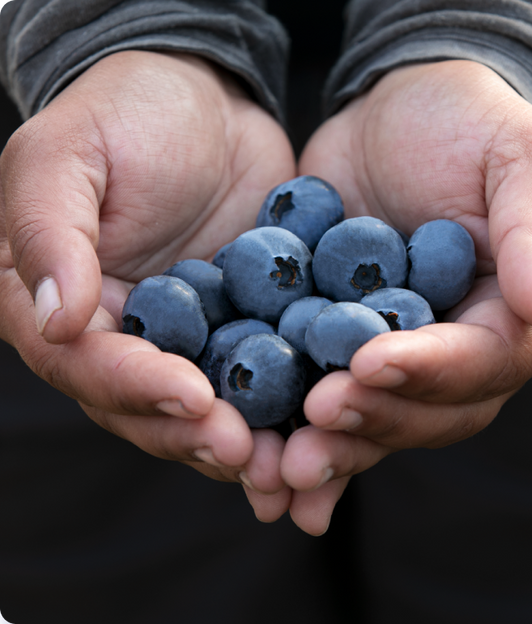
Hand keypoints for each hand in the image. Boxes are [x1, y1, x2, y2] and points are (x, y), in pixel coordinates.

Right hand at [0, 50, 296, 515]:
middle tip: (249, 455)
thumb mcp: (68, 155)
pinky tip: (328, 431)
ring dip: (250, 444)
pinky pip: (266, 376)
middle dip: (200, 434)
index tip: (193, 398)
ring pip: (213, 408)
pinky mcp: (246, 329)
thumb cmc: (124, 113)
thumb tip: (55, 320)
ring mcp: (190, 340)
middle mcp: (126, 338)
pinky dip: (291, 409)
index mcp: (66, 306)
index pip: (91, 364)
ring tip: (293, 469)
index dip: (138, 386)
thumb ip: (50, 235)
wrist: (204, 103)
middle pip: (152, 407)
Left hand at [280, 60, 531, 533]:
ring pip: (373, 419)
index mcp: (513, 317)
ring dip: (330, 446)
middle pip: (426, 411)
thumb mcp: (522, 156)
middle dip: (372, 419)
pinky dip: (294, 432)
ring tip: (279, 466)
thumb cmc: (470, 125)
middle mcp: (459, 353)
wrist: (396, 118)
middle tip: (316, 419)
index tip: (368, 362)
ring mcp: (398, 356)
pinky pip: (323, 396)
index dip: (428, 369)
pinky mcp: (342, 347)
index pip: (480, 361)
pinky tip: (260, 460)